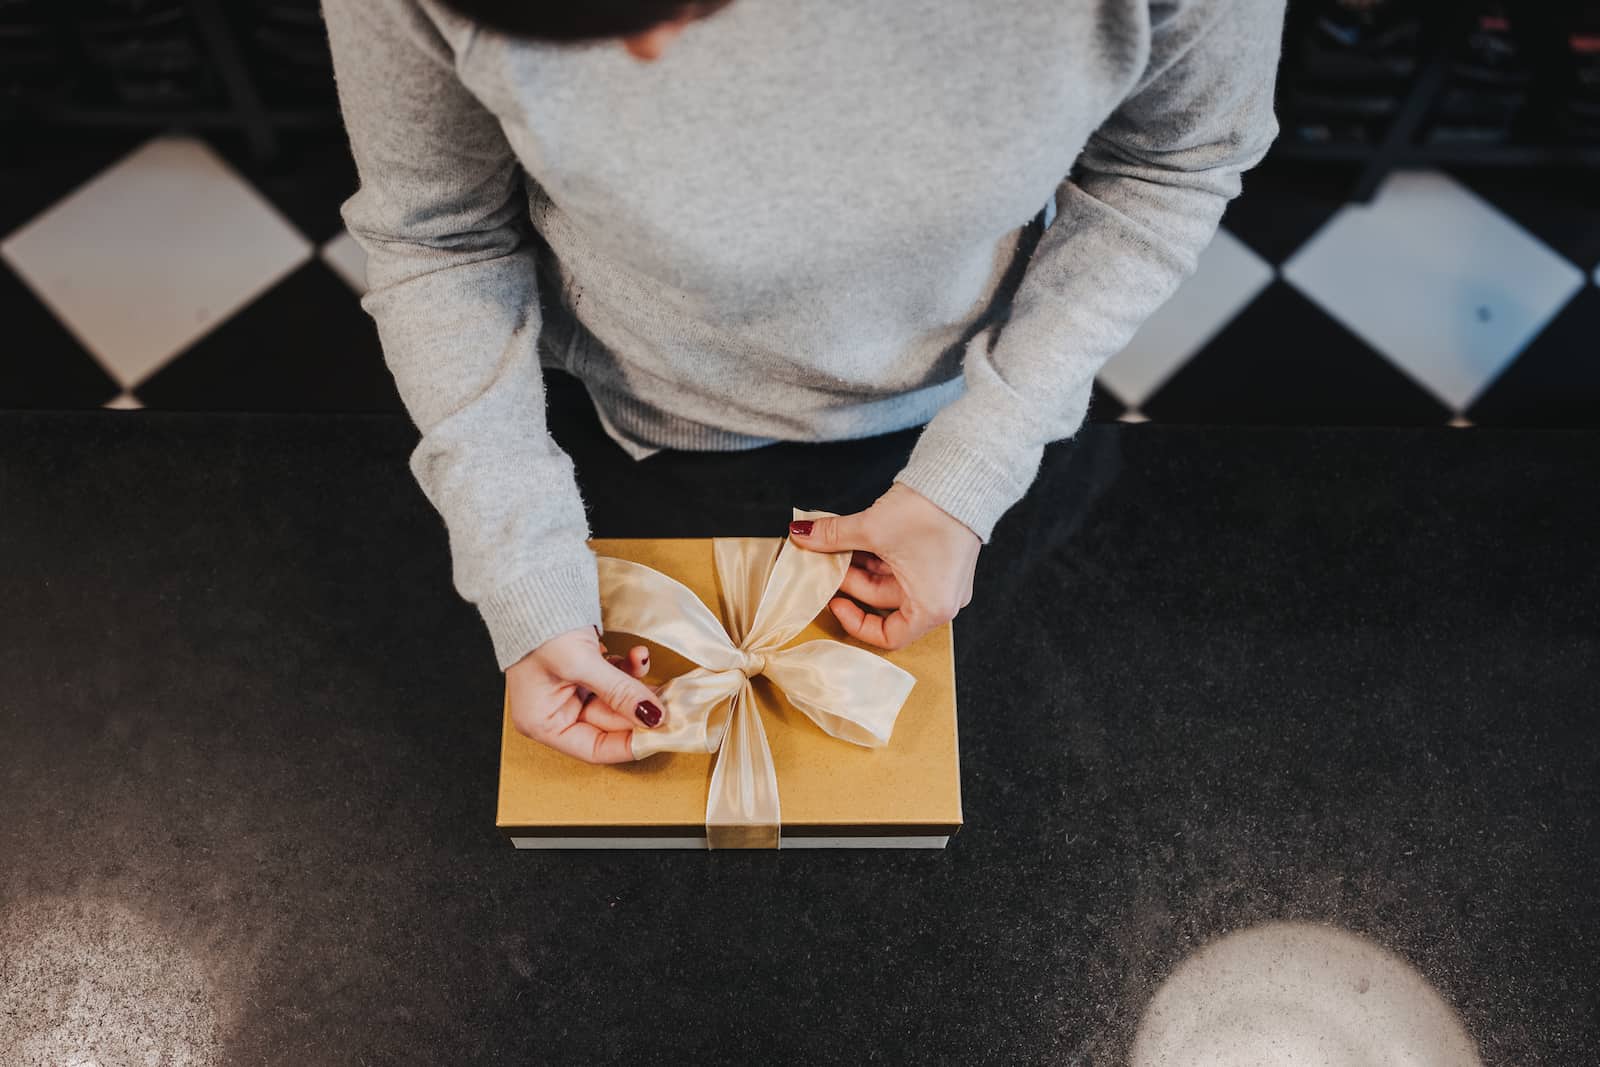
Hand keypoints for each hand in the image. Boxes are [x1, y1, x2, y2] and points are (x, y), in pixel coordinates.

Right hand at [505, 625, 664, 763]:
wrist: (532, 584)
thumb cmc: (538, 628)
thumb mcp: (580, 664)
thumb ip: (619, 693)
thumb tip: (653, 717)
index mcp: (543, 723)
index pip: (595, 749)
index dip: (629, 744)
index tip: (661, 734)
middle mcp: (555, 712)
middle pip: (609, 724)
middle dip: (638, 710)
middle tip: (669, 701)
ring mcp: (569, 690)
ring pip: (616, 700)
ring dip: (635, 684)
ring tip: (645, 663)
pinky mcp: (582, 670)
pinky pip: (613, 679)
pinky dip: (628, 668)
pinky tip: (638, 655)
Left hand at [787, 483, 979, 649]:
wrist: (963, 477)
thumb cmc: (929, 514)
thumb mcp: (871, 529)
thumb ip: (833, 537)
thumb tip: (802, 534)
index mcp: (931, 608)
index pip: (889, 636)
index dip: (855, 622)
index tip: (835, 600)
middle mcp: (940, 599)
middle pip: (885, 603)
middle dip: (852, 581)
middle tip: (827, 560)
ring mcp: (942, 578)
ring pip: (891, 581)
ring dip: (862, 565)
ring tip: (838, 545)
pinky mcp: (940, 557)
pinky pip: (902, 566)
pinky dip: (878, 555)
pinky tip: (857, 538)